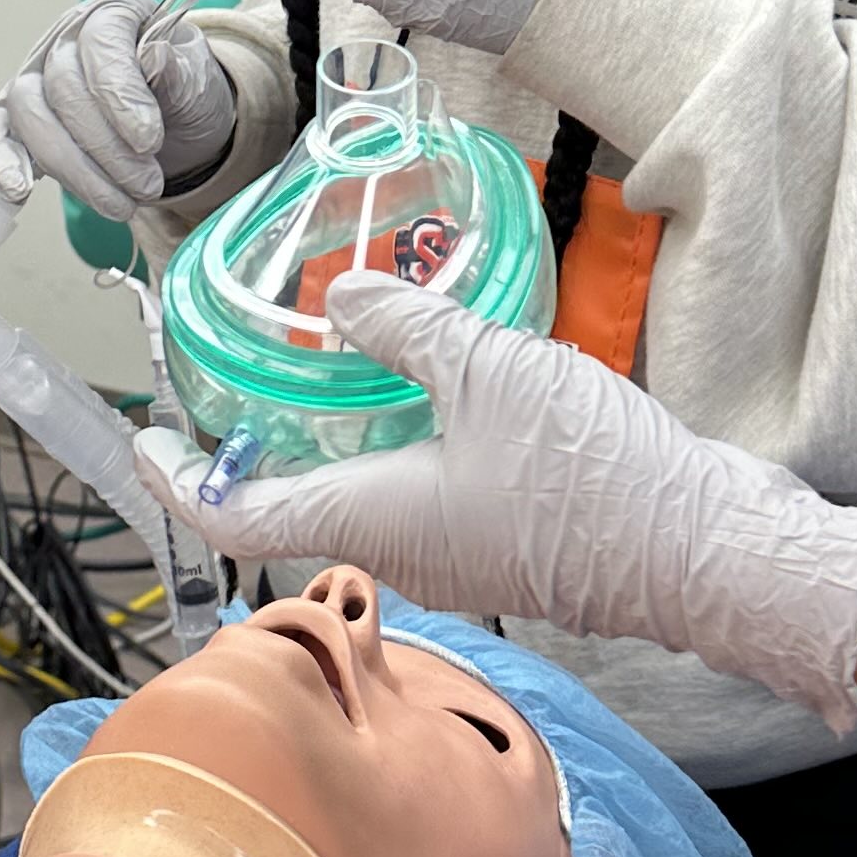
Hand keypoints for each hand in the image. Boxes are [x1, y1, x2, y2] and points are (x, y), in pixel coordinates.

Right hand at [0, 0, 238, 224]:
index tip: (149, 142)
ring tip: (119, 203)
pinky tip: (18, 193)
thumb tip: (156, 57)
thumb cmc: (185, 94)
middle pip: (63, 87)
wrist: (178, 126)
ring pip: (29, 114)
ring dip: (72, 169)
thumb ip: (178, 73)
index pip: (102, 45)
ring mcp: (36, 73)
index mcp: (115, 13)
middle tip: (147, 185)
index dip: (121, 97)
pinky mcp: (16, 113)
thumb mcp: (199, 82)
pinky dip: (0, 161)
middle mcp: (67, 37)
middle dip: (106, 148)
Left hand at [137, 271, 856, 729]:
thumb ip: (404, 327)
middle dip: (255, 454)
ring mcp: (458, 558)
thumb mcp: (487, 368)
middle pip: (295, 513)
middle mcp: (402, 552)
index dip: (178, 482)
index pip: (236, 519)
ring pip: (364, 504)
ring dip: (329, 449)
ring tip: (324, 374)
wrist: (709, 551)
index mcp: (372, 518)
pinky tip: (426, 394)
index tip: (146, 441)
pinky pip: (424, 502)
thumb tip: (338, 298)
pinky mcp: (508, 549)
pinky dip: (396, 452)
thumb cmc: (593, 474)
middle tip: (234, 386)